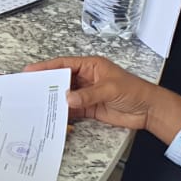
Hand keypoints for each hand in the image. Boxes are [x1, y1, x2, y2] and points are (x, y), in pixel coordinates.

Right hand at [27, 56, 155, 130]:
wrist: (149, 110)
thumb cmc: (135, 91)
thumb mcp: (110, 88)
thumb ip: (88, 94)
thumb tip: (68, 99)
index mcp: (91, 66)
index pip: (64, 64)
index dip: (47, 66)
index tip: (31, 70)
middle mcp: (87, 78)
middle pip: (62, 80)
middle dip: (48, 84)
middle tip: (31, 89)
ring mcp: (87, 94)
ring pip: (65, 95)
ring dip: (55, 100)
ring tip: (38, 104)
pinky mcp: (90, 108)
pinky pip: (72, 109)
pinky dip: (64, 113)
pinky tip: (54, 115)